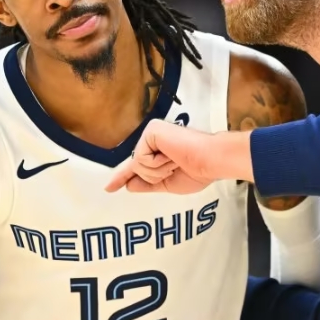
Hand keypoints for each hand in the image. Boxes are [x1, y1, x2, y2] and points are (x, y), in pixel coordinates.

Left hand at [105, 119, 220, 193]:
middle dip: (156, 175)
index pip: (136, 166)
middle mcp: (153, 139)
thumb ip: (148, 184)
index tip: (109, 188)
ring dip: (158, 171)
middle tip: (177, 166)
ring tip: (176, 161)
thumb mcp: (169, 183)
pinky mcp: (151, 131)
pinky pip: (141, 159)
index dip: (121, 176)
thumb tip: (129, 185)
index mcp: (158, 151)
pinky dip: (157, 164)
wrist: (210, 161)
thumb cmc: (198, 171)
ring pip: (138, 166)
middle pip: (137, 169)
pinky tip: (172, 156)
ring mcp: (151, 134)